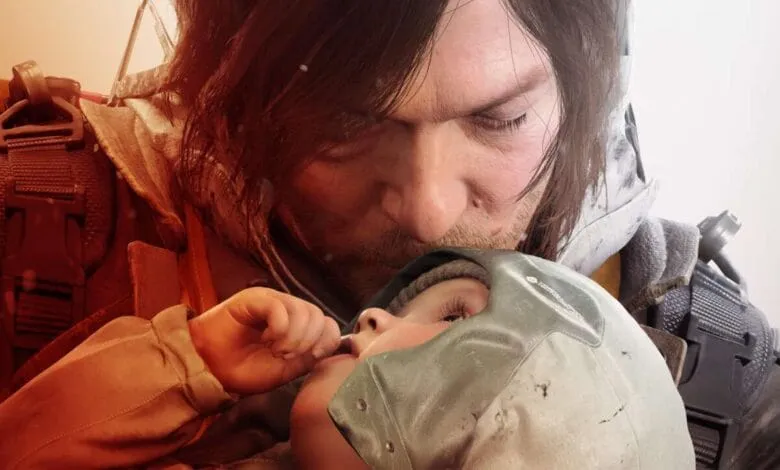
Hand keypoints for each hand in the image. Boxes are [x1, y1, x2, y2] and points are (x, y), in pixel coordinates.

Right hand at [188, 287, 340, 394]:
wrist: (209, 368)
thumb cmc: (244, 370)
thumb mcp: (284, 370)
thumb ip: (308, 357)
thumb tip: (329, 348)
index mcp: (297, 325)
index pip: (328, 322)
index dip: (328, 339)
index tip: (315, 356)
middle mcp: (287, 309)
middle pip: (318, 315)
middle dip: (308, 341)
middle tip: (286, 356)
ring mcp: (272, 301)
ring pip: (303, 311)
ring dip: (294, 337)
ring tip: (276, 350)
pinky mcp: (255, 298)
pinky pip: (280, 308)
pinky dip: (279, 329)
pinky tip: (267, 340)